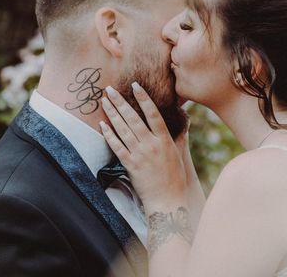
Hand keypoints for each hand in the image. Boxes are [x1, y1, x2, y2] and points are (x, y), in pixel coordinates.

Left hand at [99, 83, 187, 212]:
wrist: (168, 201)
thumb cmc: (176, 178)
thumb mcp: (179, 153)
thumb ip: (179, 135)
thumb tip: (185, 121)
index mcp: (164, 139)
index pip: (153, 113)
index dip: (143, 98)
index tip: (135, 85)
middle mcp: (151, 144)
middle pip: (133, 118)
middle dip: (120, 102)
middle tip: (110, 89)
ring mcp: (139, 154)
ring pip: (122, 129)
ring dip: (112, 114)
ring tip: (104, 101)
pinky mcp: (130, 165)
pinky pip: (117, 147)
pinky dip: (108, 135)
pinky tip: (102, 124)